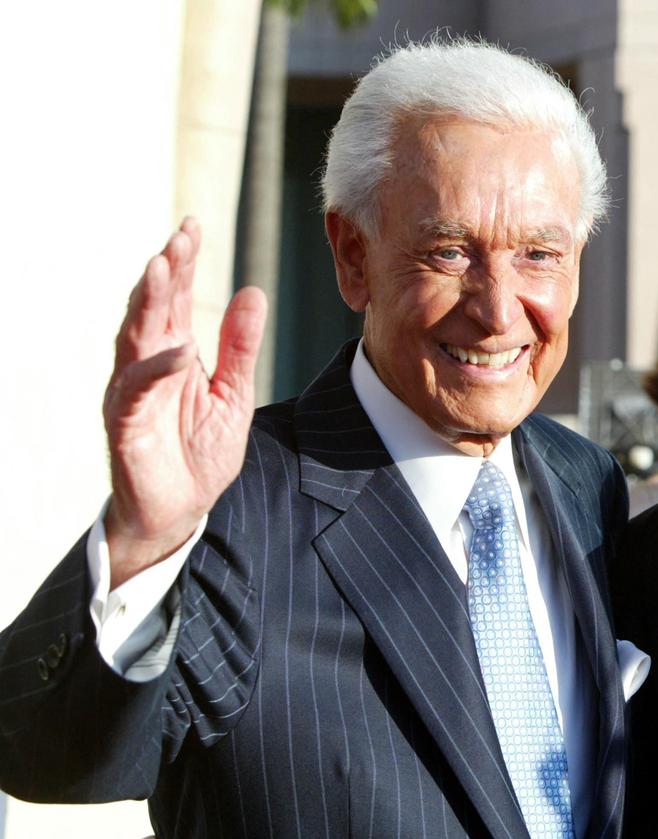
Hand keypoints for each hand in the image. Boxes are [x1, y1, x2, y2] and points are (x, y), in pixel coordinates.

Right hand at [103, 218, 266, 587]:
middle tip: (180, 235)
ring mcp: (132, 392)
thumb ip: (239, 346)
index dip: (181, 263)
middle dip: (164, 270)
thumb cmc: (200, 453)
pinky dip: (157, 368)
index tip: (193, 227)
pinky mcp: (126, 423)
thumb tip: (251, 292)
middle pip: (151, 307)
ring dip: (148, 302)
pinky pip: (137, 390)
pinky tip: (178, 350)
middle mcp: (146, 364)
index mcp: (172, 353)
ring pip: (134, 337)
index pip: (174, 298)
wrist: (181, 511)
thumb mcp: (233, 394)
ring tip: (162, 266)